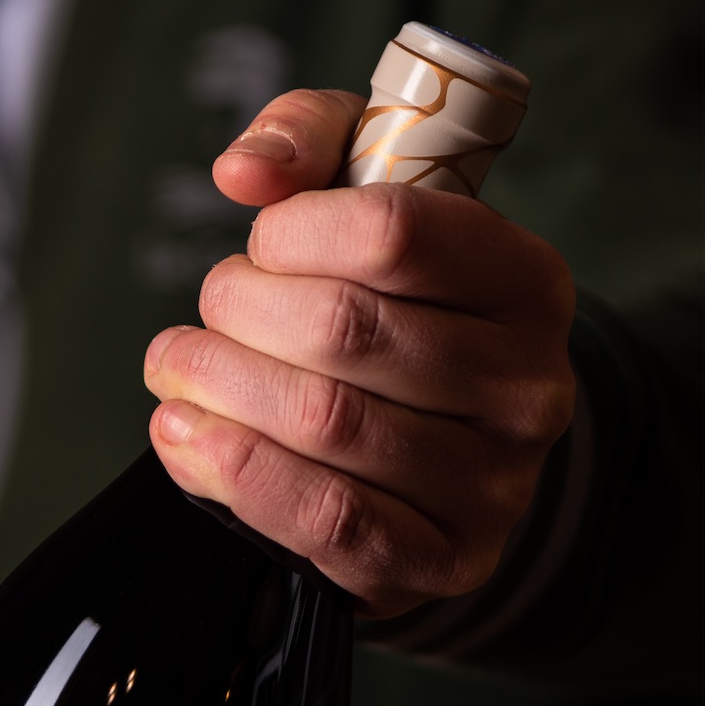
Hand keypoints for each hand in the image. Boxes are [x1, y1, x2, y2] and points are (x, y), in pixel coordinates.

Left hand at [143, 89, 576, 617]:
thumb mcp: (368, 197)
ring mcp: (494, 484)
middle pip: (344, 329)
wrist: (442, 456)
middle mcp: (528, 384)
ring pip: (326, 422)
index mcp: (526, 280)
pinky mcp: (442, 563)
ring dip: (219, 389)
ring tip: (176, 368)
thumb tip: (243, 171)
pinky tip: (187, 436)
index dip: (293, 232)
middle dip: (240, 312)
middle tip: (205, 313)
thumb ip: (309, 142)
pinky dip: (238, 473)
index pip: (393, 232)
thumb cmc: (394, 308)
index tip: (257, 244)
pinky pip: (328, 519)